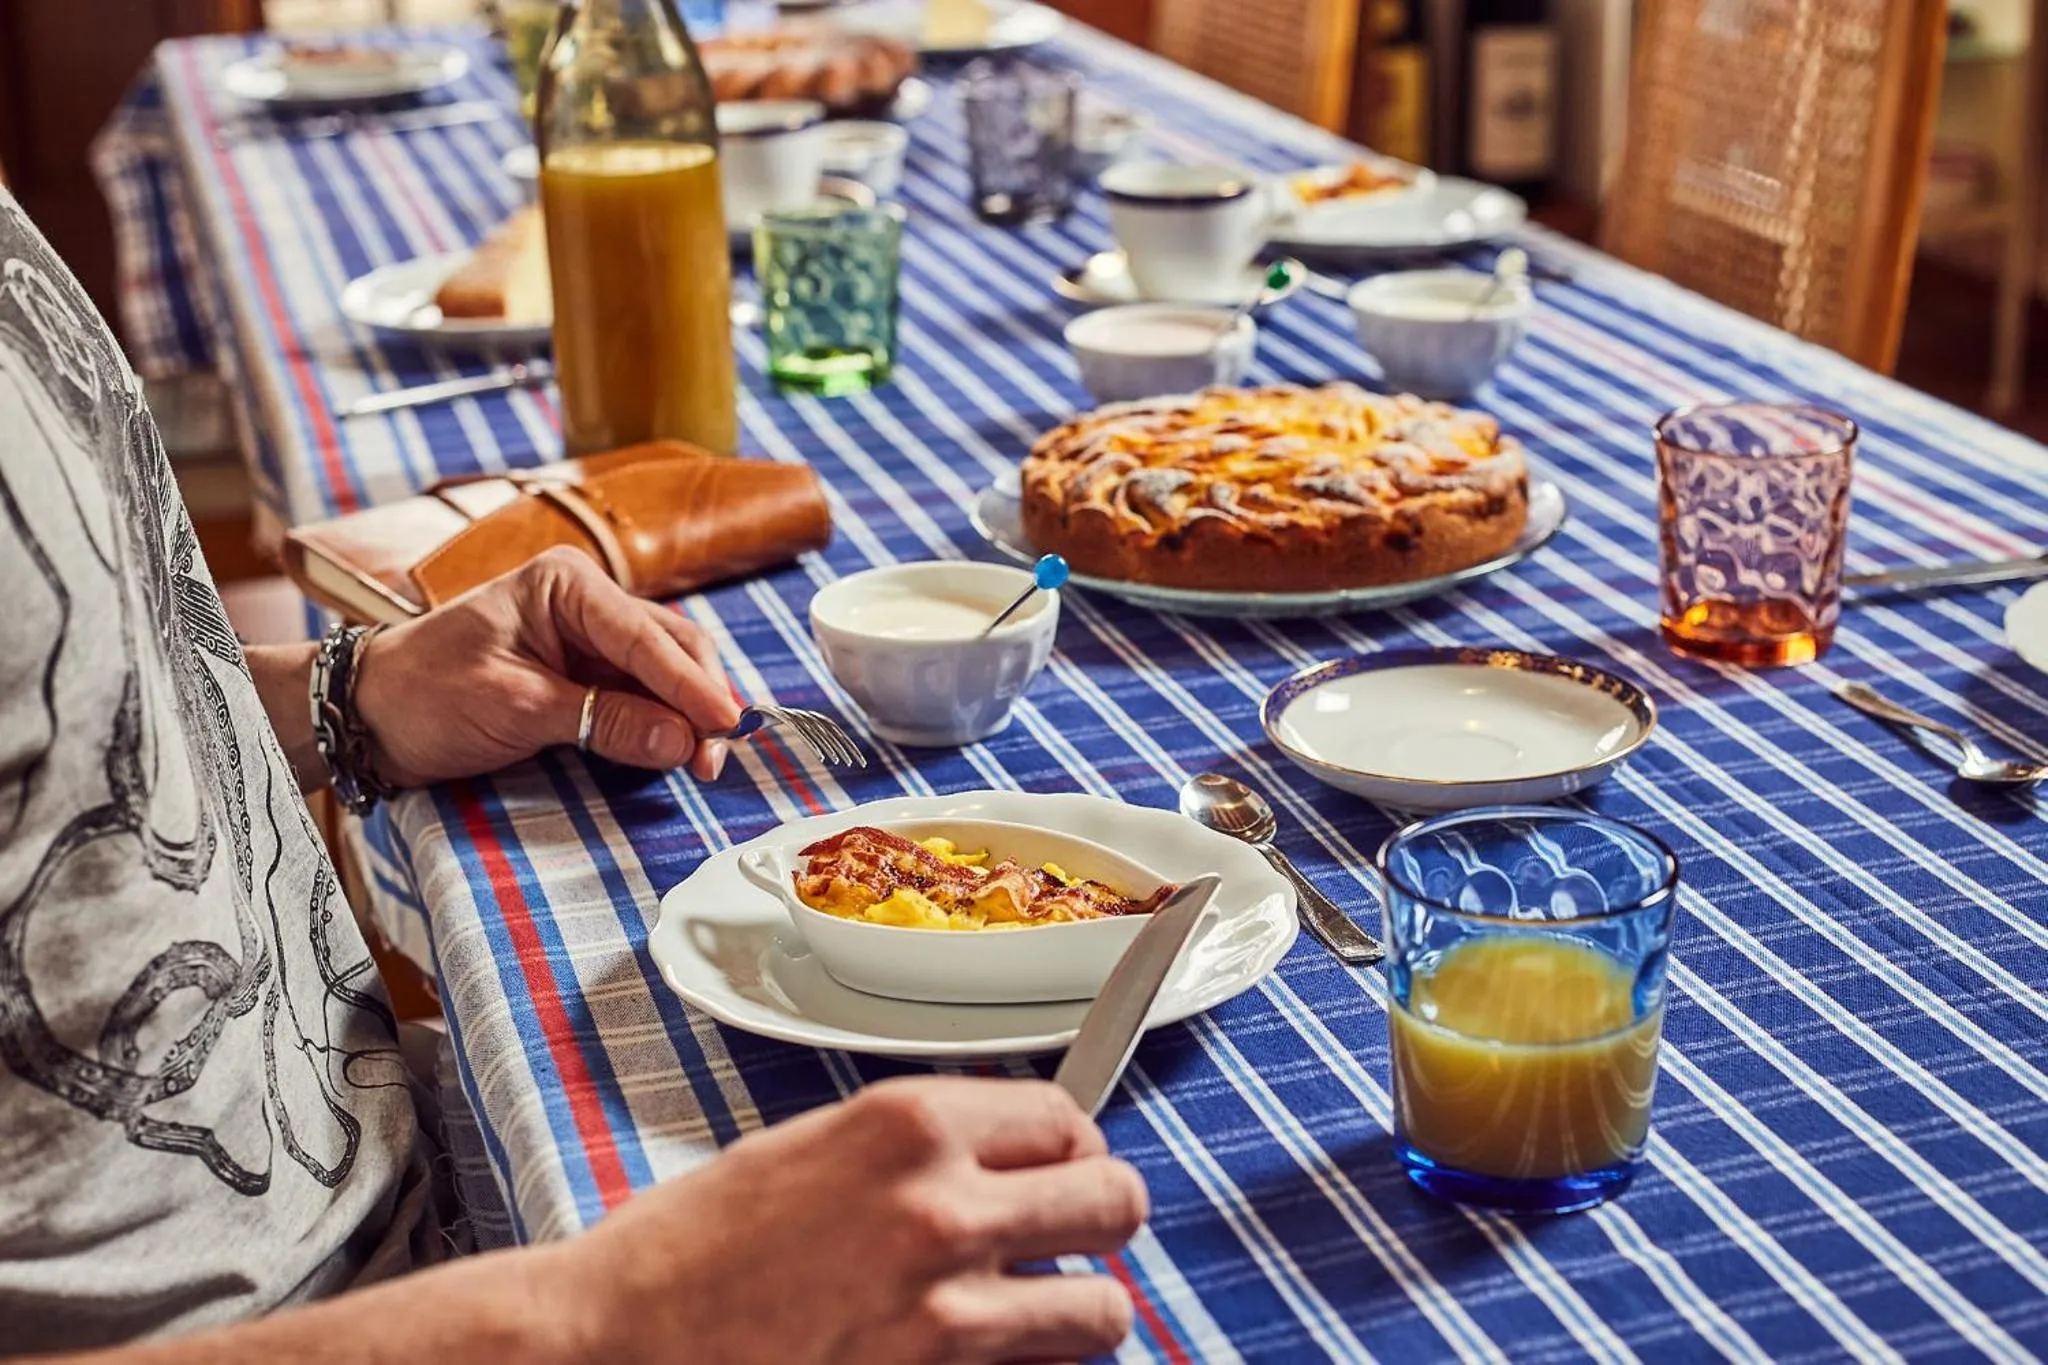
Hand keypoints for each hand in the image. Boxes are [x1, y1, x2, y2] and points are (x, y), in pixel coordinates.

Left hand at [353, 547, 744, 785]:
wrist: (370, 715)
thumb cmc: (426, 695)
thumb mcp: (515, 709)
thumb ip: (603, 720)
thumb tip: (681, 742)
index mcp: (564, 585)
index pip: (646, 636)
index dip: (692, 685)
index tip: (725, 726)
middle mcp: (585, 601)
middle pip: (670, 646)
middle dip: (699, 700)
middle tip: (717, 756)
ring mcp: (588, 637)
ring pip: (664, 671)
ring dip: (687, 715)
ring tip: (704, 761)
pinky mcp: (585, 674)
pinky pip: (641, 694)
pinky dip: (664, 722)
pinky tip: (680, 749)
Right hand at [551, 1077, 1147, 1364]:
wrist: (612, 1342)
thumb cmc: (691, 1252)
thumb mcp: (813, 1149)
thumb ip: (920, 1148)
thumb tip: (1006, 1157)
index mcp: (907, 1126)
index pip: (1069, 1118)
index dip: (1070, 1151)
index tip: (1055, 1173)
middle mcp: (941, 1207)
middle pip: (1116, 1202)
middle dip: (1097, 1224)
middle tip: (1063, 1243)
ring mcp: (946, 1314)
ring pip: (1104, 1311)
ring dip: (1073, 1315)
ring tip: (1026, 1319)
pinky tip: (980, 1364)